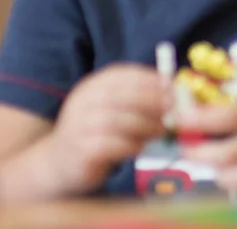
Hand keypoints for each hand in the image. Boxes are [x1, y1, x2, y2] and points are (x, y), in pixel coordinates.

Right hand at [44, 64, 165, 194]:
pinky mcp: (81, 149)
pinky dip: (131, 145)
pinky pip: (111, 145)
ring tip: (162, 131)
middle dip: (154, 101)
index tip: (174, 87)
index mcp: (92, 86)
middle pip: (123, 95)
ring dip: (146, 125)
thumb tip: (177, 92)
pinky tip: (141, 147)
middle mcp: (82, 101)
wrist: (59, 162)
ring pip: (119, 121)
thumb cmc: (97, 132)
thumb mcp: (113, 108)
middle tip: (175, 110)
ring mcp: (78, 125)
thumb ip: (138, 98)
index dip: (151, 79)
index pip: (123, 74)